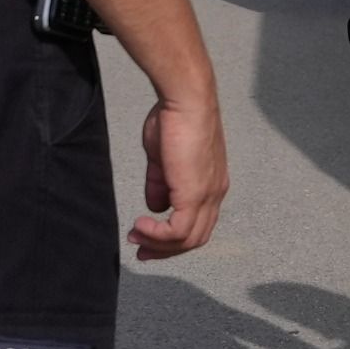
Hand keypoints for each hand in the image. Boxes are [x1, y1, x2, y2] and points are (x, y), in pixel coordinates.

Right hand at [131, 95, 228, 260]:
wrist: (186, 99)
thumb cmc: (175, 120)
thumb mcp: (163, 159)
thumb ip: (160, 184)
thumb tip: (155, 207)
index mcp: (210, 184)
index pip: (197, 224)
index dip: (172, 237)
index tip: (145, 236)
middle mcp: (214, 193)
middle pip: (195, 238)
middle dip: (164, 249)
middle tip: (139, 249)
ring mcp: (208, 194)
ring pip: (188, 239)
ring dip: (158, 244)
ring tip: (135, 237)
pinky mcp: (196, 193)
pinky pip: (178, 231)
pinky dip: (158, 235)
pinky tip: (140, 224)